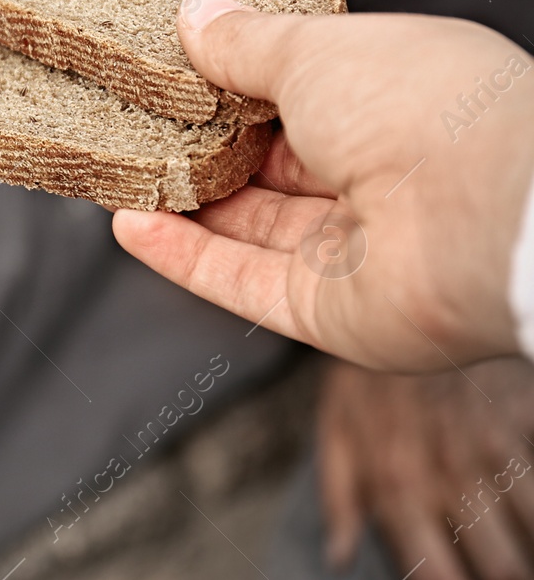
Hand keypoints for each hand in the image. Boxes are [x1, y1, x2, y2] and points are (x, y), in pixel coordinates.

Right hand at [112, 0, 533, 370]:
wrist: (488, 216)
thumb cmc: (424, 108)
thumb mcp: (314, 50)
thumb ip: (244, 43)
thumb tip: (195, 11)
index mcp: (394, 101)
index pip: (303, 95)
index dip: (236, 85)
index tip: (173, 72)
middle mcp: (381, 176)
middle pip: (272, 167)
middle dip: (202, 148)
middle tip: (134, 125)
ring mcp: (355, 249)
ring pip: (249, 227)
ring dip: (182, 203)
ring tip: (116, 171)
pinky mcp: (328, 310)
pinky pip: (242, 280)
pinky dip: (183, 255)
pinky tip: (130, 223)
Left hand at [319, 359, 533, 579]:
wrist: (400, 297)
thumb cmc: (367, 372)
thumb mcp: (335, 428)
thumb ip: (339, 497)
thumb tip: (338, 556)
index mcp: (398, 486)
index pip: (436, 573)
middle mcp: (449, 475)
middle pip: (505, 566)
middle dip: (508, 574)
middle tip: (505, 571)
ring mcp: (491, 448)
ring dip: (531, 547)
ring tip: (524, 554)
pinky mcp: (521, 417)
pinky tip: (529, 501)